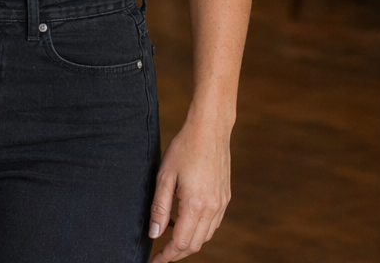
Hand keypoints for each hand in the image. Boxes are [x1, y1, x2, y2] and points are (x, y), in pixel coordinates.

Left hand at [148, 116, 231, 261]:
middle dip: (176, 253)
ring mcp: (222, 203)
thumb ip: (159, 208)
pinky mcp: (225, 198)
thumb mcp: (165, 176)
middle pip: (195, 244)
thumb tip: (154, 234)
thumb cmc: (184, 148)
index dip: (166, 255)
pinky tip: (184, 221)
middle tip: (160, 253)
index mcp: (196, 204)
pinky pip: (213, 224)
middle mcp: (212, 208)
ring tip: (169, 235)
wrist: (210, 129)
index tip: (155, 260)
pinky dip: (199, 230)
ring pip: (205, 236)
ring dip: (188, 242)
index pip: (181, 242)